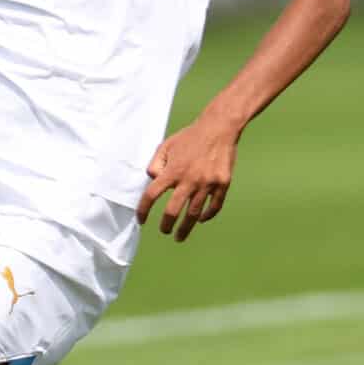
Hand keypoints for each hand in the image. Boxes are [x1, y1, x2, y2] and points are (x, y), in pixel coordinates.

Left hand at [137, 117, 239, 242]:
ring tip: (180, 236)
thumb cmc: (190, 137)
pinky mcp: (222, 184)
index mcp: (173, 170)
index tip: (141, 220)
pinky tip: (201, 219)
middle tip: (164, 231)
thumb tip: (152, 182)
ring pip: (194, 214)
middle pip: (173, 211)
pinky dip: (207, 216)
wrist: (219, 128)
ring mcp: (207, 183)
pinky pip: (214, 206)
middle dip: (166, 226)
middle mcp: (189, 179)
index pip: (152, 194)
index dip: (143, 210)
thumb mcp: (166, 145)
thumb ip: (155, 164)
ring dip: (185, 228)